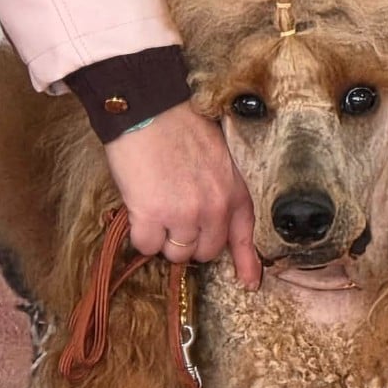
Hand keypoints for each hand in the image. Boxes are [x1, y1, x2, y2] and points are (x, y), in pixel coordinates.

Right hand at [104, 101, 260, 287]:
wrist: (147, 104)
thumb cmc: (178, 125)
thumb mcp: (217, 158)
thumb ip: (220, 191)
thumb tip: (210, 221)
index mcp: (233, 192)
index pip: (244, 238)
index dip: (246, 263)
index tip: (248, 283)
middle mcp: (214, 208)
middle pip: (204, 253)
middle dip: (188, 241)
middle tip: (173, 215)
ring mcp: (184, 215)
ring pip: (175, 253)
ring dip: (163, 238)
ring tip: (154, 207)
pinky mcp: (152, 215)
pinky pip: (147, 246)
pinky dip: (140, 234)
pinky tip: (138, 211)